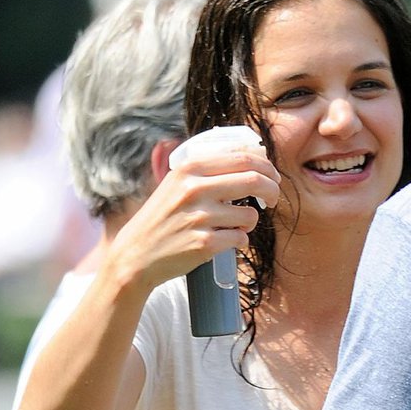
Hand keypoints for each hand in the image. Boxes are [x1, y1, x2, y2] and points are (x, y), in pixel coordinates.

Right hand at [109, 135, 281, 294]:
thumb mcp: (177, 182)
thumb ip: (208, 168)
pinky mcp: (204, 243)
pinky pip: (240, 238)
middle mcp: (195, 187)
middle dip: (273, 190)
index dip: (266, 165)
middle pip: (255, 179)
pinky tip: (226, 241)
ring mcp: (200, 216)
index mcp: (190, 167)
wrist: (137, 252)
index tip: (272, 176)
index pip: (243, 156)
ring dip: (250, 221)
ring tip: (234, 225)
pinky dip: (240, 241)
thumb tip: (253, 157)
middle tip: (273, 199)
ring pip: (250, 214)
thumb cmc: (164, 217)